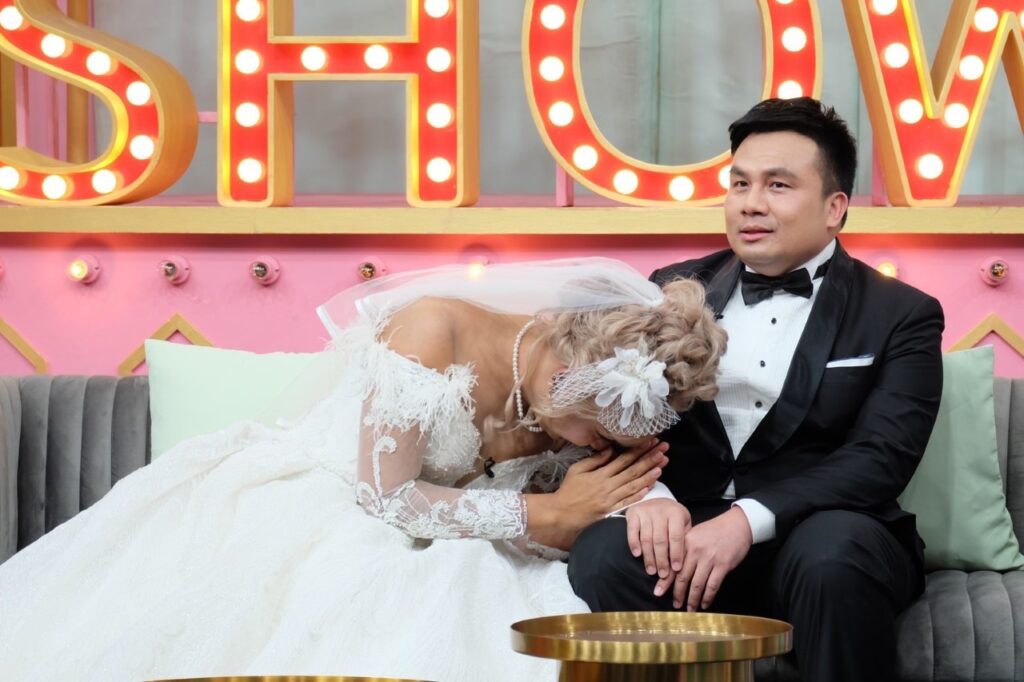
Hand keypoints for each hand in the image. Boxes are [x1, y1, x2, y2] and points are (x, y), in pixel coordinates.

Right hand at [554, 439, 668, 528]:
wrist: (561, 513)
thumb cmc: (568, 490)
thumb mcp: (577, 470)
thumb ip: (595, 460)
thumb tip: (611, 450)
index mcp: (600, 474)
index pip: (624, 459)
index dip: (639, 450)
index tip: (652, 442)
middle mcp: (608, 485)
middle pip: (633, 470)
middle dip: (650, 459)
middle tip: (664, 450)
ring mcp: (610, 499)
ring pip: (633, 485)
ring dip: (649, 475)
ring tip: (662, 466)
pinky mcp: (610, 511)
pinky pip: (627, 502)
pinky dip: (639, 495)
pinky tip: (650, 488)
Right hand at [625, 499, 690, 584]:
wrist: (656, 499)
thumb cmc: (672, 517)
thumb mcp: (683, 523)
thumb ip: (684, 539)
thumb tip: (685, 563)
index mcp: (675, 513)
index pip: (676, 537)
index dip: (676, 554)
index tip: (677, 569)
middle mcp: (660, 511)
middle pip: (660, 540)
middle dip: (662, 560)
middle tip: (662, 575)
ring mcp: (645, 511)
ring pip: (646, 538)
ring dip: (649, 557)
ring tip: (651, 571)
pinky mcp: (633, 513)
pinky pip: (632, 531)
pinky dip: (634, 543)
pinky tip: (637, 555)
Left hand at [670, 506, 751, 610]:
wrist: (737, 524)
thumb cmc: (715, 530)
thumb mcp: (694, 534)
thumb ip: (684, 549)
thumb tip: (673, 567)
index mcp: (685, 543)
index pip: (672, 565)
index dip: (664, 581)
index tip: (658, 592)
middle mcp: (695, 551)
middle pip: (682, 577)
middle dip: (677, 594)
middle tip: (674, 605)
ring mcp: (709, 559)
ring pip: (697, 584)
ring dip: (692, 599)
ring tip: (689, 609)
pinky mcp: (723, 565)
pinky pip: (713, 585)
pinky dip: (708, 597)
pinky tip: (705, 604)